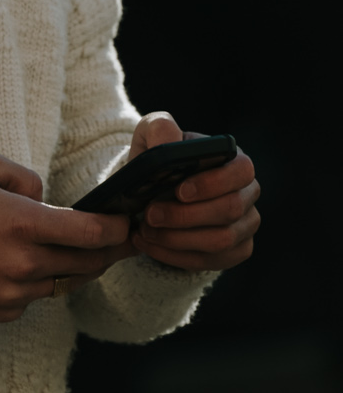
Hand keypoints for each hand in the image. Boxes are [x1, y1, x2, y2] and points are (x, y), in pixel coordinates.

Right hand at [0, 148, 131, 322]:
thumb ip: (24, 176)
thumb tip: (46, 198)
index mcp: (22, 223)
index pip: (91, 233)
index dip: (117, 229)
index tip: (127, 223)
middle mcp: (24, 263)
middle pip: (89, 264)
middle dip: (110, 251)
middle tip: (121, 240)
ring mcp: (14, 293)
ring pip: (65, 283)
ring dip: (76, 268)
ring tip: (80, 252)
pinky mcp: (1, 312)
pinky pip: (35, 298)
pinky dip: (38, 283)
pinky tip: (24, 267)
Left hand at [124, 111, 260, 273]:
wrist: (154, 190)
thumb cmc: (160, 158)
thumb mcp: (153, 135)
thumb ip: (160, 130)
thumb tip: (169, 140)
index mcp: (235, 161)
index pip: (241, 171)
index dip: (213, 183)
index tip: (179, 191)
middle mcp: (247, 194)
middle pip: (230, 210)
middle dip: (186, 216)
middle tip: (150, 215)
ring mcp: (246, 226)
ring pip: (221, 241)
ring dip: (178, 239)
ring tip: (145, 231)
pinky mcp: (235, 252)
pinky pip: (210, 262)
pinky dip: (175, 256)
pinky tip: (151, 246)